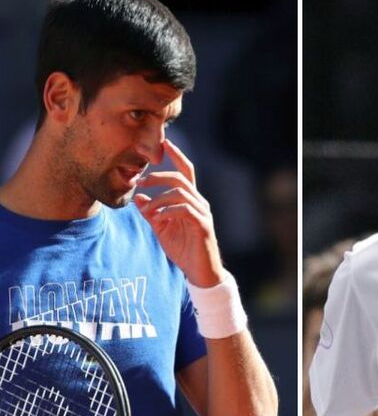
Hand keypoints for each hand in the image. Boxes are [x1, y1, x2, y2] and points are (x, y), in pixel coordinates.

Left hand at [133, 139, 225, 287]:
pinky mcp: (202, 226)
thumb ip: (152, 213)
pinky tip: (157, 219)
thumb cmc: (183, 250)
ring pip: (181, 193)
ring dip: (159, 198)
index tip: (165, 142)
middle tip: (139, 183)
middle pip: (181, 178)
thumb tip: (137, 198)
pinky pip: (185, 210)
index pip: (186, 172)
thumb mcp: (162, 229)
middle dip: (158, 176)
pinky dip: (168, 211)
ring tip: (147, 210)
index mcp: (191, 200)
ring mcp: (203, 214)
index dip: (177, 156)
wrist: (200, 272)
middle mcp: (200, 203)